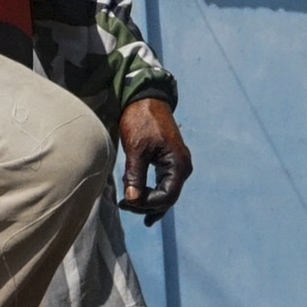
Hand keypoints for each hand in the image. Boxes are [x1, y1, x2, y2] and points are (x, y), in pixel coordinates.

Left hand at [116, 96, 191, 221]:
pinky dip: (152, 194)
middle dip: (146, 205)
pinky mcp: (169, 162)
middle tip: (123, 205)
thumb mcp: (136, 149)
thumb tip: (132, 200)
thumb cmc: (141, 120)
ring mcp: (177, 164)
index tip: (126, 202)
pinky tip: (140, 201)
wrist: (145, 99)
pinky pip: (164, 184)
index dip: (146, 203)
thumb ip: (135, 175)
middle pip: (168, 198)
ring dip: (149, 202)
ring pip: (166, 193)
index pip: (167, 196)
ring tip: (129, 207)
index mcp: (178, 164)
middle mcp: (182, 167)